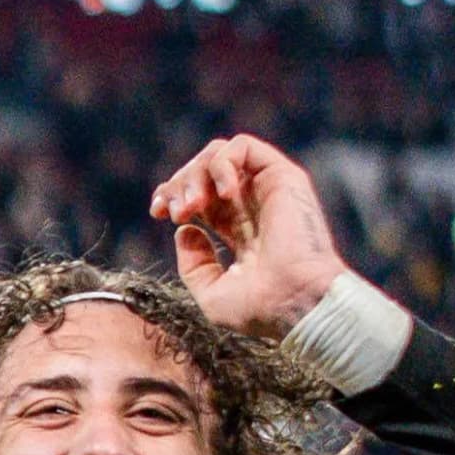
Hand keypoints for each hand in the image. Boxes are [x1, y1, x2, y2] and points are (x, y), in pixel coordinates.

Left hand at [152, 135, 348, 340]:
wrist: (296, 303)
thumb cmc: (260, 307)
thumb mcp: (211, 293)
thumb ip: (194, 264)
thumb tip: (185, 231)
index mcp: (238, 229)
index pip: (200, 196)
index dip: (172, 195)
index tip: (158, 213)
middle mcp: (253, 205)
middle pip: (203, 171)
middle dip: (178, 185)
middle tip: (173, 212)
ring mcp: (267, 189)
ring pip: (219, 154)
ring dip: (194, 174)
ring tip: (192, 206)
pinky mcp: (283, 176)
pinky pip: (243, 147)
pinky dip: (221, 164)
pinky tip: (221, 195)